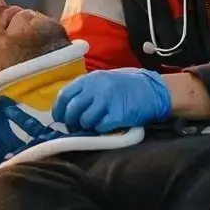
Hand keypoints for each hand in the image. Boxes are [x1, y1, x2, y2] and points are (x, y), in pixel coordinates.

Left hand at [52, 69, 171, 132]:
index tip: (59, 119)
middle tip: (75, 127)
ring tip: (94, 125)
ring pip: (85, 121)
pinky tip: (107, 125)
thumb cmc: (123, 87)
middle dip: (71, 122)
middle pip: (72, 110)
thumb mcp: (102, 81)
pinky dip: (101, 129)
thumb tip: (66, 109)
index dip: (59, 109)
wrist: (150, 89)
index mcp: (89, 79)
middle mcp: (96, 89)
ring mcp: (106, 101)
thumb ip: (85, 91)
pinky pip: (100, 127)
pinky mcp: (117, 114)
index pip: (65, 95)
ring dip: (86, 127)